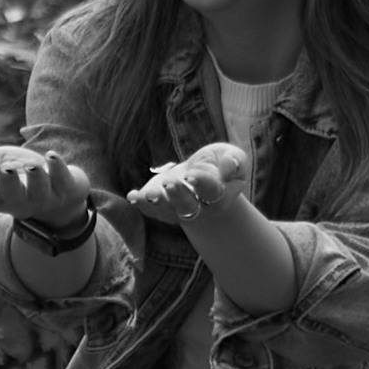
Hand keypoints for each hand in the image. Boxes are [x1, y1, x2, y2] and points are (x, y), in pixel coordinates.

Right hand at [0, 143, 95, 233]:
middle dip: (9, 185)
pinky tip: (51, 156)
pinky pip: (63, 182)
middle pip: (13, 199)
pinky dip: (58, 168)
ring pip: (40, 193)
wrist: (58, 187)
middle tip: (6, 170)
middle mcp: (21, 202)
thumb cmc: (20, 175)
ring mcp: (45, 198)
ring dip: (36, 179)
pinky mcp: (67, 190)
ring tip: (33, 166)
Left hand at [128, 140, 252, 225]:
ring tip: (147, 194)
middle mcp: (198, 206)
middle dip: (177, 195)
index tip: (191, 175)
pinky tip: (133, 195)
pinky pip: (150, 208)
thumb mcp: (232, 157)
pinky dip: (140, 203)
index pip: (211, 191)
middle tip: (170, 182)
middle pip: (187, 206)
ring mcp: (176, 208)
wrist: (202, 178)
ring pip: (166, 211)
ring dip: (156, 203)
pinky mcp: (160, 205)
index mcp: (219, 195)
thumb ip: (235, 161)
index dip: (202, 183)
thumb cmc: (219, 165)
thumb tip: (229, 167)